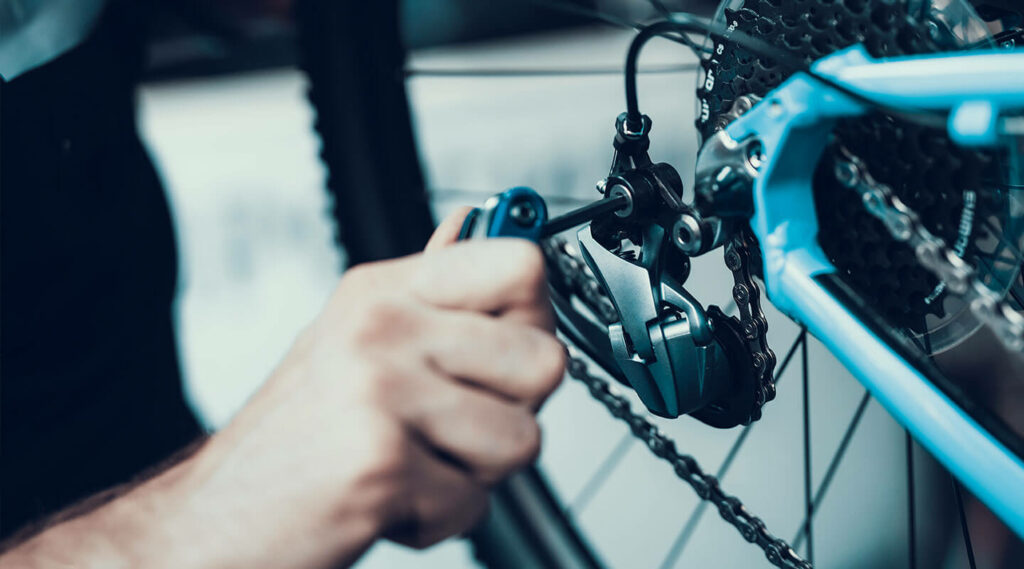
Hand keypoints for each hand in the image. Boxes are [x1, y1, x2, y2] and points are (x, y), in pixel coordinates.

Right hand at [177, 209, 564, 567]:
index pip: (522, 265)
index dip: (533, 320)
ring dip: (474, 473)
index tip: (501, 352)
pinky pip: (477, 502)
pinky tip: (387, 500)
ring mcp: (380, 389)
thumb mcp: (353, 342)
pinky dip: (439, 518)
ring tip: (410, 464)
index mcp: (383, 291)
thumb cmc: (294, 441)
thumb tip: (472, 222)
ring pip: (522, 440)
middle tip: (445, 428)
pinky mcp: (381, 461)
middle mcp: (381, 327)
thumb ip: (428, 289)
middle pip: (545, 360)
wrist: (211, 522)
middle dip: (511, 414)